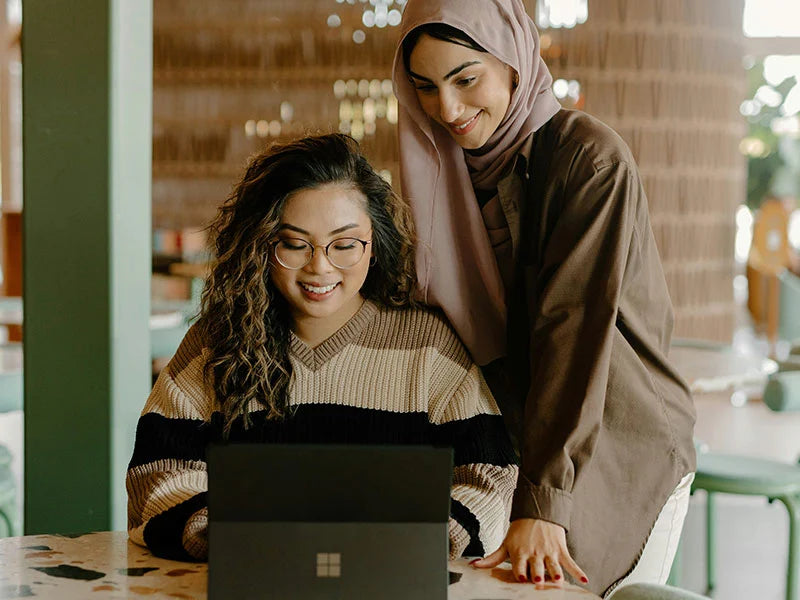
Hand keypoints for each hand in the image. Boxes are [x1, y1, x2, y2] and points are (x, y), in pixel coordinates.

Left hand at [471, 518, 587, 586]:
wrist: (538, 510)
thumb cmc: (520, 530)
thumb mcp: (505, 543)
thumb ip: (492, 558)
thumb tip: (475, 566)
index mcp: (520, 553)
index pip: (519, 569)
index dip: (520, 575)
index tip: (522, 581)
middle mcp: (534, 554)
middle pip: (537, 569)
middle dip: (537, 575)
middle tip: (538, 581)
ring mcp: (549, 552)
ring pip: (554, 567)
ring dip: (556, 574)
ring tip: (557, 582)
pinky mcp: (560, 550)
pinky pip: (570, 562)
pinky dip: (578, 571)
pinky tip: (584, 580)